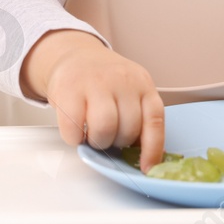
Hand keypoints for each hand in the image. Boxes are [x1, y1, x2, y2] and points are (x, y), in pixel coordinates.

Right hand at [27, 30, 166, 172]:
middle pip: (128, 129)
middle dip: (118, 142)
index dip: (152, 149)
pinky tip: (76, 129)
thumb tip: (143, 157)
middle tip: (109, 136)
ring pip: (104, 129)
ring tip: (93, 134)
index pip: (154, 120)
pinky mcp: (69, 89)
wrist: (75, 55)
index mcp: (143, 84)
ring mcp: (96, 83)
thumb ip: (139, 116)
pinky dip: (75, 138)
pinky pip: (75, 128)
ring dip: (98, 141)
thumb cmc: (105, 82)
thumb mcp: (130, 91)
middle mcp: (122, 81)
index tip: (147, 169)